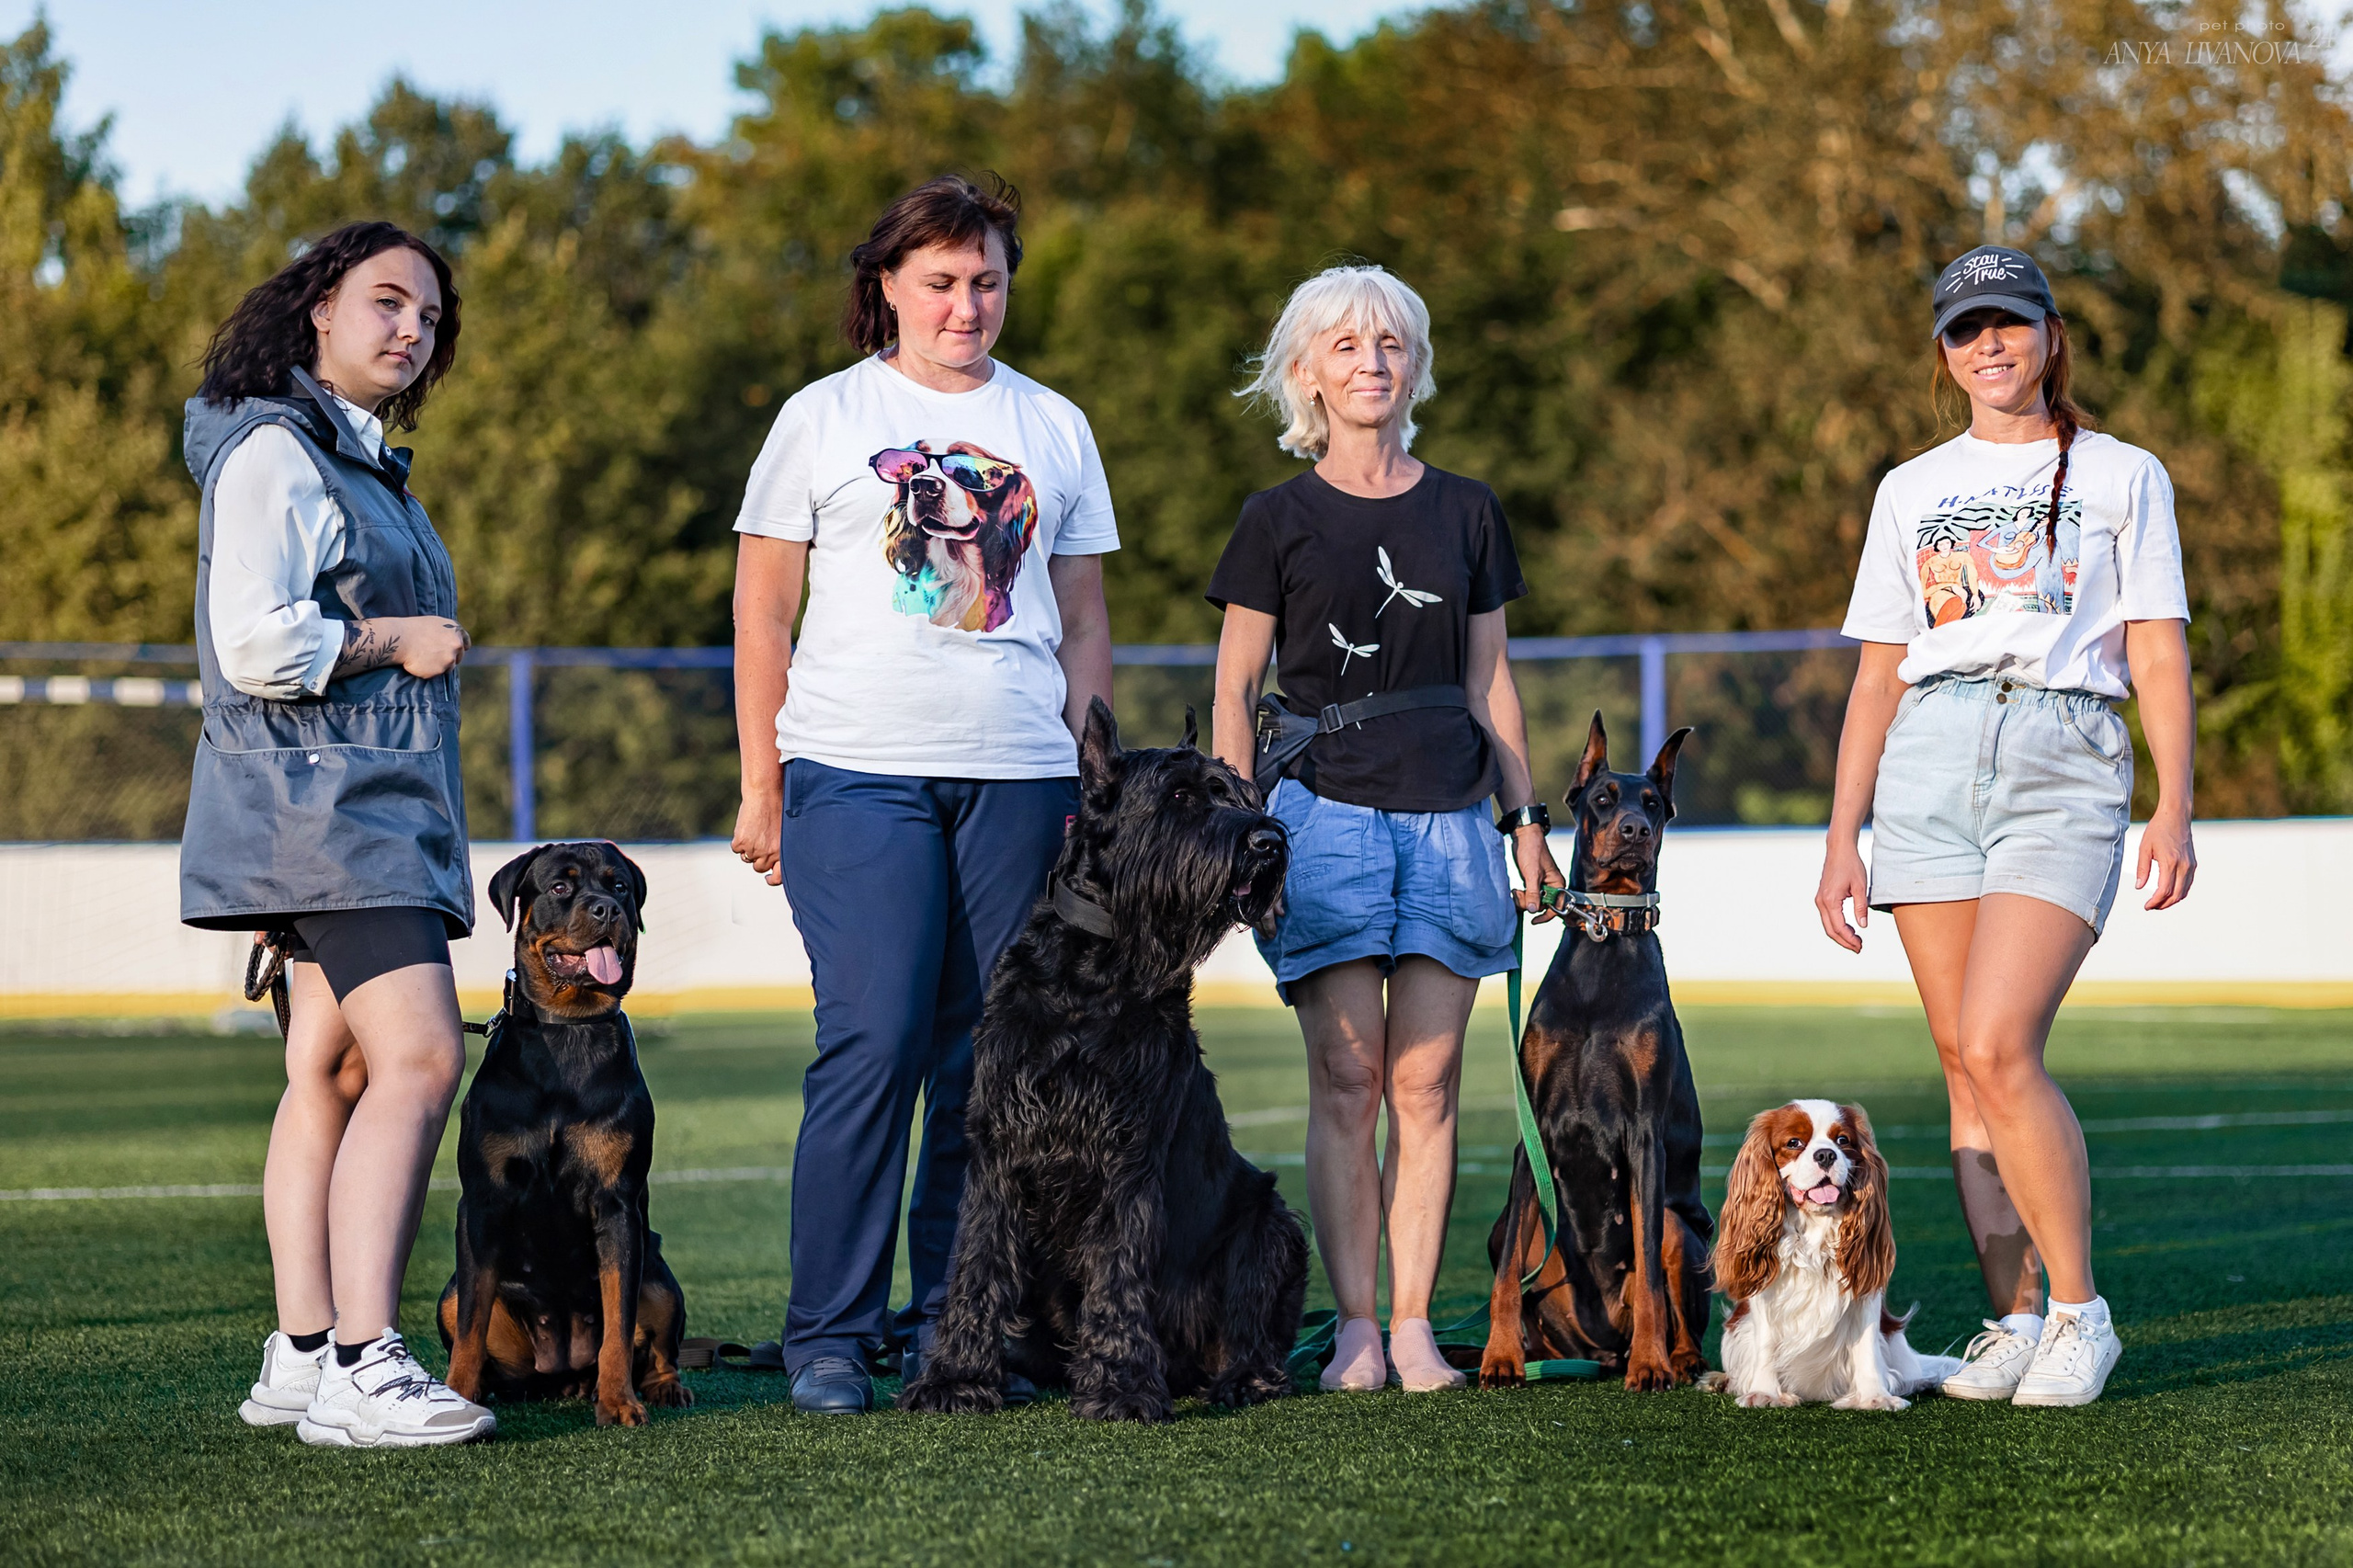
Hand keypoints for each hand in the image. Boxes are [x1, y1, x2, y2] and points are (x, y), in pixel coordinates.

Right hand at [335, 615, 468, 679]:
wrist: (400, 639)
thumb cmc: (413, 629)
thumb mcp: (434, 623)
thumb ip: (446, 632)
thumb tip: (453, 640)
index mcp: (455, 630)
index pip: (465, 642)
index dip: (461, 647)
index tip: (459, 651)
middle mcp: (456, 644)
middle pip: (459, 657)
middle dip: (449, 658)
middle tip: (434, 656)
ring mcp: (449, 658)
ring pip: (448, 667)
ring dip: (439, 665)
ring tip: (423, 658)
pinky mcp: (441, 670)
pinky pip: (437, 673)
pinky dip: (429, 671)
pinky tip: (419, 663)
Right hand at [733, 786, 782, 886]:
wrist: (766, 794)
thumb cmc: (779, 808)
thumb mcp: (786, 831)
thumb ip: (780, 847)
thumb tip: (774, 865)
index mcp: (783, 852)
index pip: (778, 876)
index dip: (773, 879)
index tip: (768, 879)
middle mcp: (769, 854)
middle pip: (759, 867)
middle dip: (758, 858)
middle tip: (759, 843)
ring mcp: (754, 849)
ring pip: (747, 858)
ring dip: (748, 850)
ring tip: (754, 832)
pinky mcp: (741, 842)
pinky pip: (736, 848)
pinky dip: (738, 840)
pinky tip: (746, 827)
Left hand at [1512, 825, 1563, 920]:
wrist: (1524, 837)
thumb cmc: (1532, 851)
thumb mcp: (1532, 873)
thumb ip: (1533, 893)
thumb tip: (1533, 910)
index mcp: (1558, 884)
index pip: (1556, 907)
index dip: (1545, 916)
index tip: (1534, 921)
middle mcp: (1552, 886)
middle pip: (1542, 906)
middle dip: (1529, 903)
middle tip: (1518, 895)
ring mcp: (1541, 885)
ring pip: (1533, 901)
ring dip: (1523, 900)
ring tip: (1515, 892)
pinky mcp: (1532, 882)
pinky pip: (1528, 896)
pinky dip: (1521, 896)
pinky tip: (1515, 891)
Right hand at [1815, 838, 1870, 952]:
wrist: (1839, 850)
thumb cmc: (1851, 865)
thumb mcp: (1860, 886)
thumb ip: (1861, 907)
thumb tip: (1863, 926)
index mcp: (1830, 900)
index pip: (1839, 927)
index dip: (1850, 939)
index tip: (1861, 945)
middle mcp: (1821, 902)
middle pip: (1830, 930)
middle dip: (1844, 941)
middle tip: (1859, 948)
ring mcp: (1820, 900)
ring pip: (1828, 925)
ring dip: (1840, 935)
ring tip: (1856, 941)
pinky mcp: (1822, 897)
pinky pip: (1827, 917)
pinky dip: (1837, 926)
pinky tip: (1849, 928)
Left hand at [2136, 807, 2195, 909]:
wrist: (2176, 817)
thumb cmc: (2157, 830)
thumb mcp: (2144, 848)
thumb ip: (2142, 868)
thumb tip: (2139, 887)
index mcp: (2170, 862)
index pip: (2164, 890)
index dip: (2155, 902)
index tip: (2146, 906)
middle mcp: (2184, 866)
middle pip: (2176, 895)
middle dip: (2163, 904)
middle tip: (2151, 907)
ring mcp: (2191, 865)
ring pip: (2184, 892)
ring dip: (2172, 900)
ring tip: (2158, 902)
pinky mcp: (2193, 864)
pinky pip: (2188, 884)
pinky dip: (2179, 893)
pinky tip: (2168, 893)